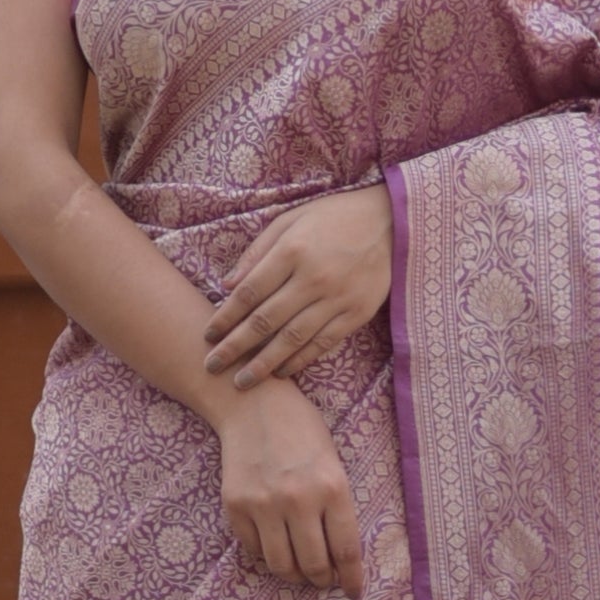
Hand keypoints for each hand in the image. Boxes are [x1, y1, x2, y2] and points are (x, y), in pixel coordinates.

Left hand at [203, 187, 394, 393]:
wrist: (391, 222)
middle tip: (213, 367)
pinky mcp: (356, 313)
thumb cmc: (333, 217)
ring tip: (242, 382)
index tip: (207, 335)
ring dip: (263, 364)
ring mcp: (336, 298)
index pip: (249, 292)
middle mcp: (312, 278)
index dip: (225, 317)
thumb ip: (257, 251)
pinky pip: (322, 343)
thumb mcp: (290, 220)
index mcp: (291, 251)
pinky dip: (300, 361)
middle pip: (265, 321)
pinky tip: (281, 372)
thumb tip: (227, 285)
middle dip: (235, 347)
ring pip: (292, 339)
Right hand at [214, 377, 369, 593]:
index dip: (351, 579)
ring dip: (294, 576)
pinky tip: (275, 546)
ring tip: (300, 571)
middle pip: (313, 566)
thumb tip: (339, 558)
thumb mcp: (332, 462)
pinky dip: (266, 556)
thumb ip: (336, 507)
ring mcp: (263, 504)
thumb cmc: (302, 430)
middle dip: (322, 581)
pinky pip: (254, 550)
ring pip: (281, 566)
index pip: (346, 551)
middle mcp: (298, 499)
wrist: (252, 404)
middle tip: (324, 581)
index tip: (353, 593)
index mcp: (332, 487)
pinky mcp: (236, 506)